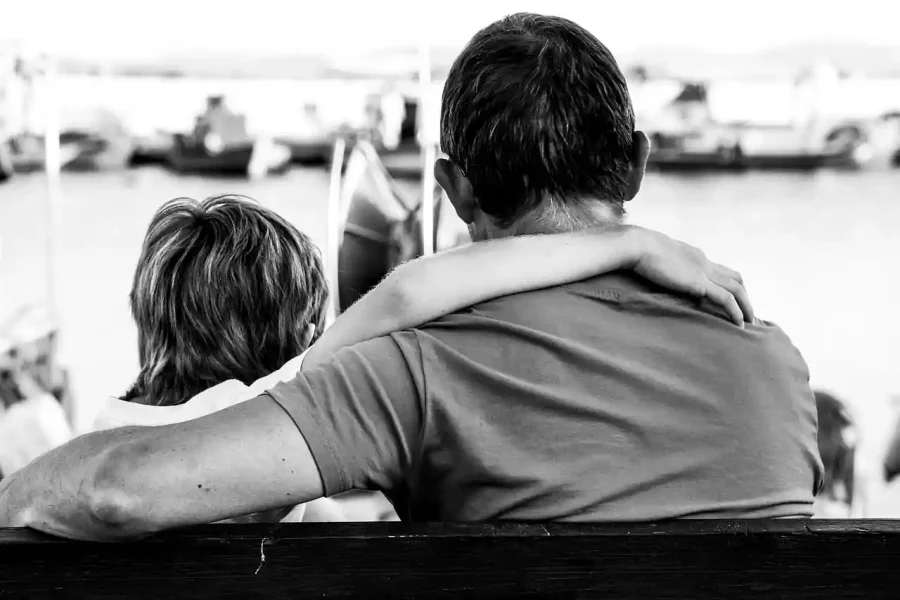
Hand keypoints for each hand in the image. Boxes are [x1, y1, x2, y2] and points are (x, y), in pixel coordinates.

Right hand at [625, 226, 753, 326]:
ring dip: (746, 306)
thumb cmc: (640, 251)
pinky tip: (739, 323)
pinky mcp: (699, 283)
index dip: (730, 285)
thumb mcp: (659, 258)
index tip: (733, 300)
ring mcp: (704, 271)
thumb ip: (667, 267)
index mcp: (695, 256)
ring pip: (737, 289)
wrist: (639, 245)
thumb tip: (665, 276)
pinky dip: (736, 311)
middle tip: (746, 313)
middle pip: (735, 279)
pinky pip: (726, 299)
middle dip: (744, 296)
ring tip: (749, 322)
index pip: (720, 270)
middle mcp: (705, 262)